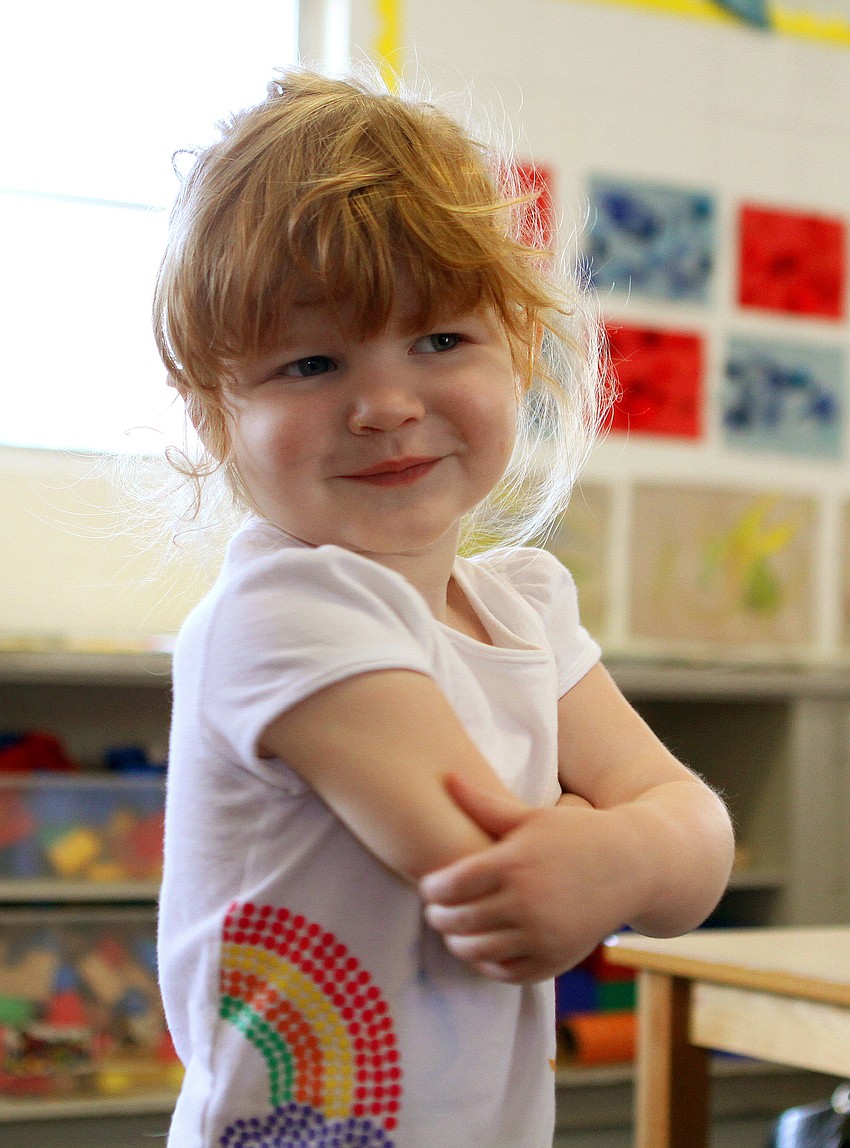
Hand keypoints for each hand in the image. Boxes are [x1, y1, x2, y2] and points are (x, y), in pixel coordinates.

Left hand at [419, 775, 638, 983]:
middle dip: (438, 917)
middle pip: (458, 921)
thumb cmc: (577, 834)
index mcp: (514, 863)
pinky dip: (486, 964)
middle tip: (434, 911)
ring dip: (456, 943)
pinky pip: (505, 972)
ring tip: (453, 931)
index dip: (432, 888)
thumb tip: (445, 777)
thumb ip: (484, 804)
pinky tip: (482, 948)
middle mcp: (526, 903)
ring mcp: (542, 936)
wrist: (634, 866)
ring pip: (477, 951)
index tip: (429, 885)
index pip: (451, 885)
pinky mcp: (555, 960)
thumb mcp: (532, 815)